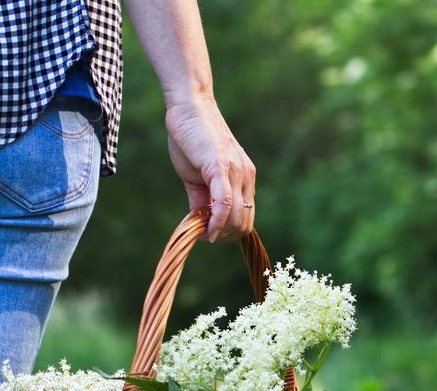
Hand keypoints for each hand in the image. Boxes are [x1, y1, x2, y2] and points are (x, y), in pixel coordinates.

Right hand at [164, 95, 255, 242]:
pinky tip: (204, 230)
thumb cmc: (191, 139)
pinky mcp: (220, 167)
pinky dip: (216, 222)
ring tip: (200, 231)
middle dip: (224, 237)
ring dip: (219, 232)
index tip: (208, 236)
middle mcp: (245, 176)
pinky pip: (224, 203)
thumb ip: (202, 199)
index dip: (229, 234)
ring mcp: (235, 171)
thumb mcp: (198, 175)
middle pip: (245, 223)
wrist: (189, 107)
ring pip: (237, 217)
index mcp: (243, 178)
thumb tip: (201, 223)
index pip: (247, 218)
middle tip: (203, 236)